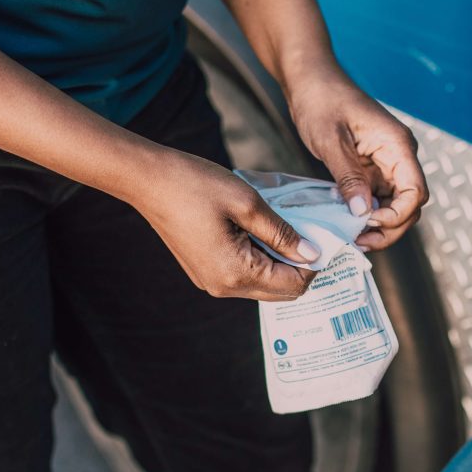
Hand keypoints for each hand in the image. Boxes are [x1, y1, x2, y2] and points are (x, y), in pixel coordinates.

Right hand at [135, 151, 319, 300]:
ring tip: (284, 228)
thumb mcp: (247, 203)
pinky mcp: (205, 271)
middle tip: (309, 232)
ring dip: (280, 261)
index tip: (323, 236)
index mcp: (236, 273)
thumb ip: (282, 233)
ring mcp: (212, 282)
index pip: (293, 285)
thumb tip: (312, 254)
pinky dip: (260, 259)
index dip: (314, 264)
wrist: (148, 180)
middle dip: (299, 266)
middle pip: (280, 291)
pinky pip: (244, 274)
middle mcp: (224, 287)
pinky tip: (260, 232)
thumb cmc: (195, 184)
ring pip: (263, 284)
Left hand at [284, 67, 427, 251]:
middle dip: (390, 227)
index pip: (415, 192)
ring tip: (352, 237)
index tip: (367, 222)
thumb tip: (363, 212)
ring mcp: (386, 162)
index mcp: (397, 145)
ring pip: (394, 204)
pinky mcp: (371, 167)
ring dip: (378, 224)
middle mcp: (398, 155)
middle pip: (410, 204)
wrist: (310, 79)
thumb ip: (349, 176)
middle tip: (360, 241)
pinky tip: (346, 222)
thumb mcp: (330, 140)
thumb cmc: (320, 100)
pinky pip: (377, 197)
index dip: (397, 215)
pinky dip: (366, 213)